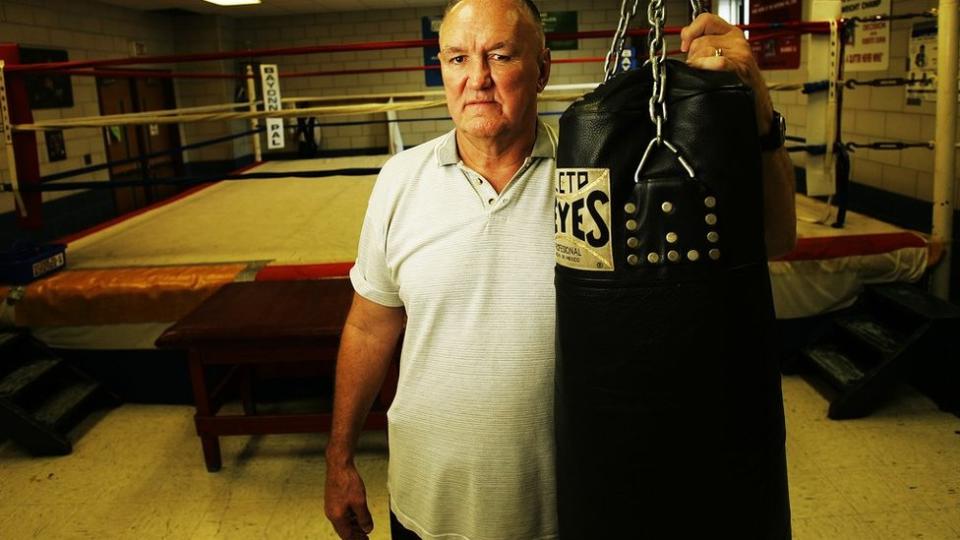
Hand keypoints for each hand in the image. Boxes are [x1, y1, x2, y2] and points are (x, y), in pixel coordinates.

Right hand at [325, 460, 373, 539]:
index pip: (346, 535)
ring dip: (353, 525)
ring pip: (342, 521)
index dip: (356, 539)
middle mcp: (331, 513)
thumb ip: (364, 518)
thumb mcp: (360, 502)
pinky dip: (350, 517)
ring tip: (364, 526)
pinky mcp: (333, 499)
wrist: (339, 465)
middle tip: (365, 536)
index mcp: (336, 516)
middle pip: (343, 530)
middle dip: (355, 534)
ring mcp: (331, 506)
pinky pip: (341, 513)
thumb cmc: (347, 481)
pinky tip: (358, 515)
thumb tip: (367, 529)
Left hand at [680, 13, 773, 134]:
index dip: (691, 30)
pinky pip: (717, 62)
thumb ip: (706, 44)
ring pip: (704, 51)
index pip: (706, 20)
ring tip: (705, 77)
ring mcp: (740, 54)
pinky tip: (707, 78)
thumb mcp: (723, 57)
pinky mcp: (740, 68)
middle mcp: (737, 42)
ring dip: (697, 66)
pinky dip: (706, 69)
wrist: (755, 107)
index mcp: (732, 34)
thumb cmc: (735, 86)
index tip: (684, 44)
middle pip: (700, 40)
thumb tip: (685, 37)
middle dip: (692, 56)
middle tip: (698, 70)